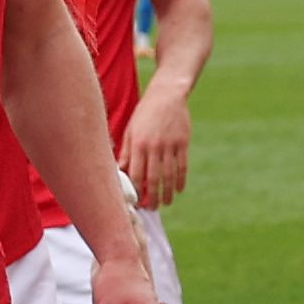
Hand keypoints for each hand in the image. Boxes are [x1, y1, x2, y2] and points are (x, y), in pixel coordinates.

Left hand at [118, 94, 192, 209]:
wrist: (167, 95)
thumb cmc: (145, 113)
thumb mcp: (131, 130)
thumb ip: (126, 152)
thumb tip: (120, 172)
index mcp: (138, 144)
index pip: (136, 174)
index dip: (136, 190)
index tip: (136, 201)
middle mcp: (154, 147)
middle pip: (154, 178)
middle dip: (152, 197)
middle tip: (152, 208)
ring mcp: (170, 145)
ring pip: (169, 175)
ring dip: (167, 192)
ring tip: (166, 203)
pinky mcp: (183, 143)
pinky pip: (182, 166)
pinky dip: (180, 180)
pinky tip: (178, 190)